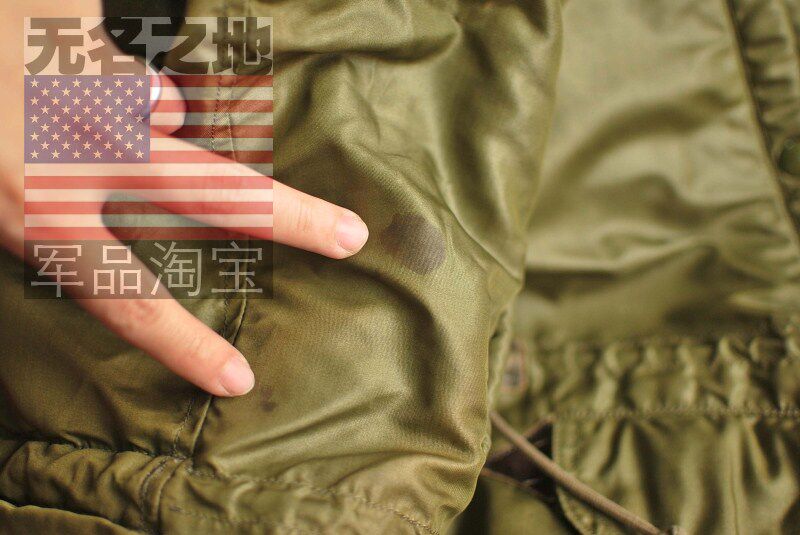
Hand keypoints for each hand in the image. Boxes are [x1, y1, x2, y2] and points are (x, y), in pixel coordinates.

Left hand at [0, 0, 368, 396]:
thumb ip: (66, 205)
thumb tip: (164, 134)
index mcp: (38, 213)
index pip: (129, 300)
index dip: (186, 347)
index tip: (238, 382)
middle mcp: (79, 155)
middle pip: (216, 195)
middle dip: (292, 219)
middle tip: (352, 234)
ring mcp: (86, 88)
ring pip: (170, 108)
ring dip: (158, 116)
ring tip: (116, 110)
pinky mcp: (79, 33)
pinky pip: (128, 59)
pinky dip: (114, 71)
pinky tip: (72, 64)